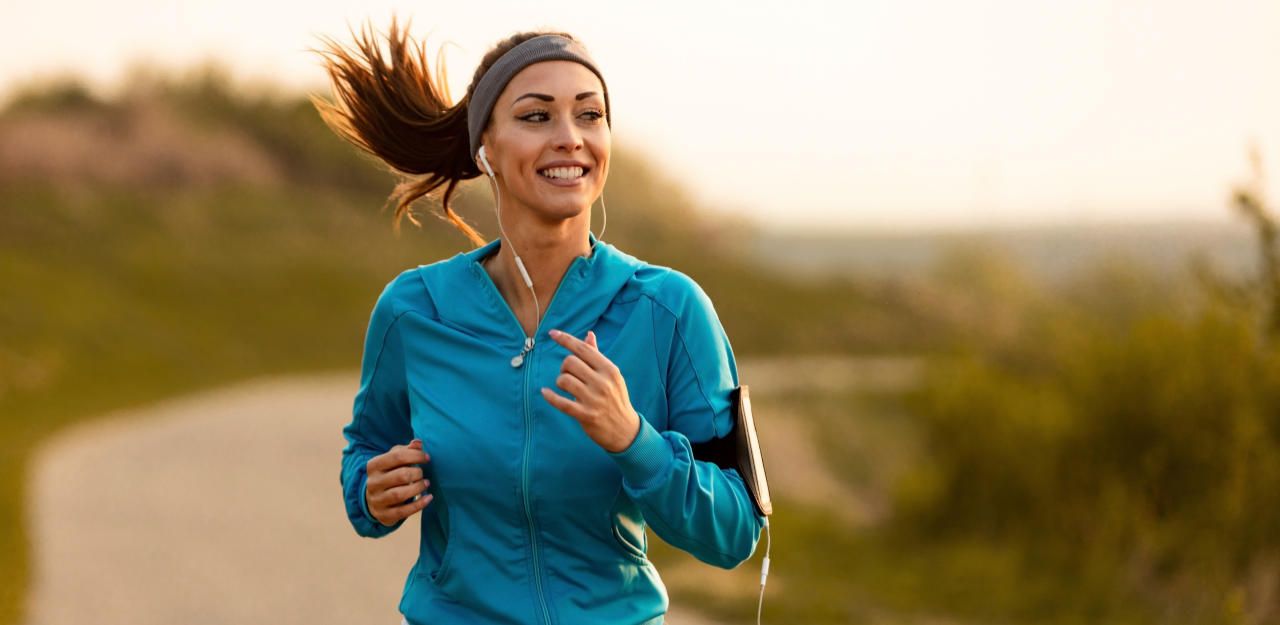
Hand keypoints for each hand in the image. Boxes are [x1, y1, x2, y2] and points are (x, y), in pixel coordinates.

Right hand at [365, 439, 432, 526]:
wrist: (374, 500)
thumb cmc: (389, 474)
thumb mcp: (393, 460)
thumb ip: (406, 450)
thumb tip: (418, 443)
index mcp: (374, 465)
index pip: (396, 456)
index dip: (415, 455)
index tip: (427, 458)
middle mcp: (373, 483)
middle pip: (400, 475)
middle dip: (417, 473)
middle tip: (422, 474)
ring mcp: (377, 500)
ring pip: (400, 494)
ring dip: (418, 488)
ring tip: (426, 484)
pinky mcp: (384, 515)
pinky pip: (403, 511)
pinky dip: (419, 505)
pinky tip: (428, 498)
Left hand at [541, 329, 641, 453]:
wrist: (625, 430)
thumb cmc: (615, 398)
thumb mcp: (611, 376)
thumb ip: (597, 356)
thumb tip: (589, 335)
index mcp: (609, 369)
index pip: (583, 349)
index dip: (565, 339)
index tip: (552, 333)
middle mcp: (602, 382)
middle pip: (570, 362)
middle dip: (564, 367)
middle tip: (568, 375)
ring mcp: (594, 399)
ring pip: (564, 380)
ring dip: (560, 382)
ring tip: (565, 387)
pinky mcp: (586, 415)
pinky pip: (561, 402)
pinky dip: (550, 396)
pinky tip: (545, 393)